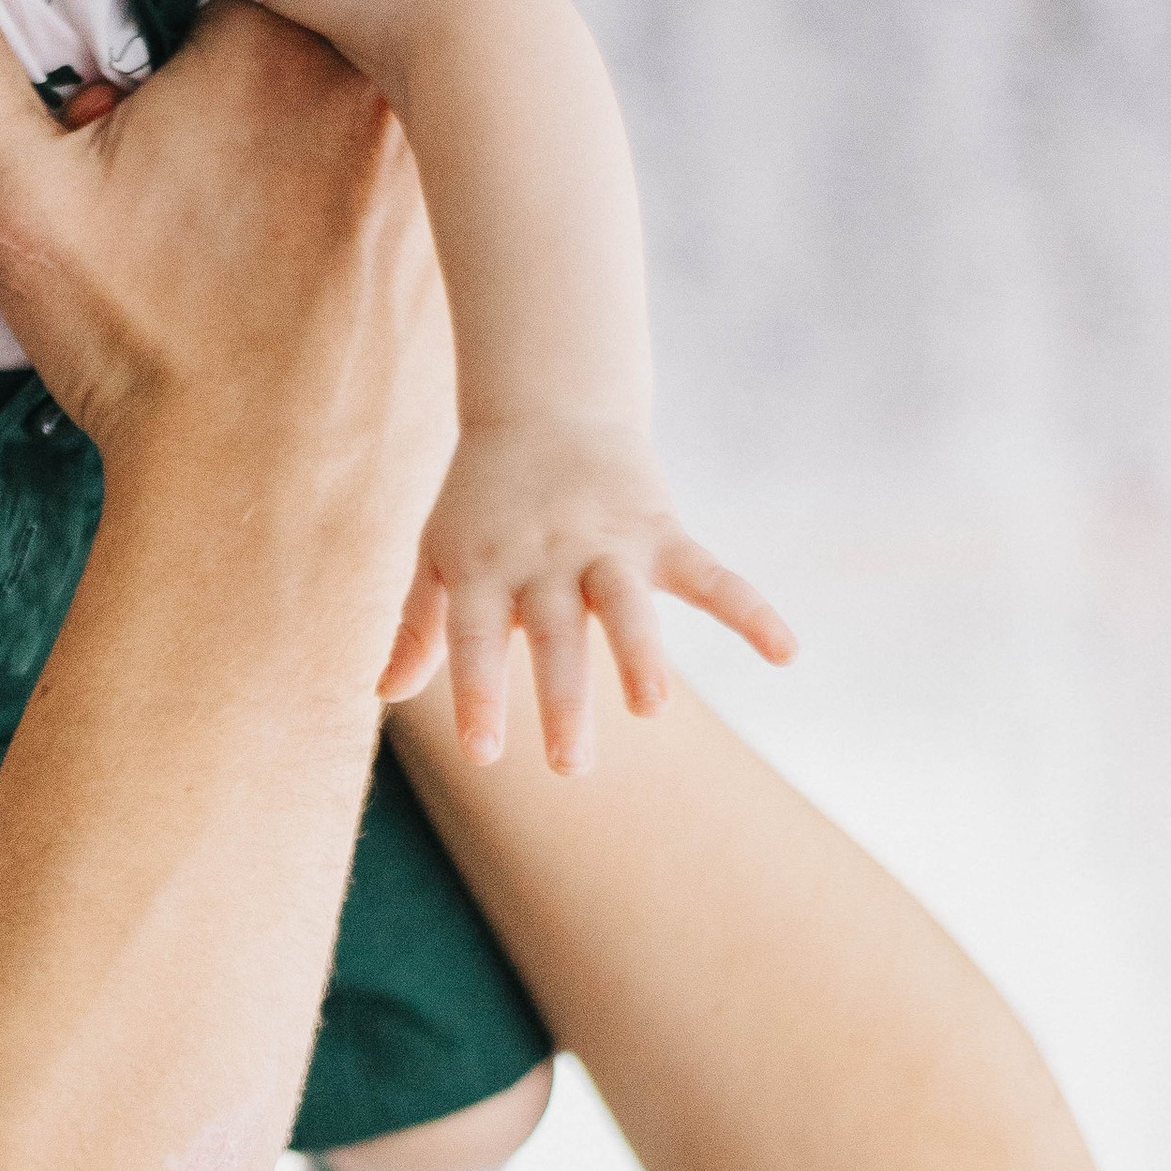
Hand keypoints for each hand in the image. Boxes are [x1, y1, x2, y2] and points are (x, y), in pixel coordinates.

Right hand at [0, 0, 440, 648]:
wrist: (268, 511)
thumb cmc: (145, 358)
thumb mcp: (19, 202)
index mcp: (280, 44)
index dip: (175, 13)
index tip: (140, 80)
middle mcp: (391, 87)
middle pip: (310, 25)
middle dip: (249, 72)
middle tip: (196, 163)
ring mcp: (448, 167)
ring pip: (371, 101)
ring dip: (316, 132)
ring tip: (254, 219)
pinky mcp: (474, 242)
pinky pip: (426, 181)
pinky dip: (373, 203)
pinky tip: (323, 270)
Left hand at [389, 411, 793, 773]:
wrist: (544, 405)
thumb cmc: (482, 500)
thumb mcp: (439, 554)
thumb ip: (419, 626)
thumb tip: (383, 694)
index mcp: (484, 570)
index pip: (475, 641)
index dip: (477, 694)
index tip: (481, 753)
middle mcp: (544, 560)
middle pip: (555, 636)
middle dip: (563, 700)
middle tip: (569, 766)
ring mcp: (605, 545)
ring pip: (625, 606)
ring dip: (639, 655)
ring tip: (651, 708)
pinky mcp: (659, 531)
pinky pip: (709, 573)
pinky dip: (750, 609)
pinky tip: (786, 651)